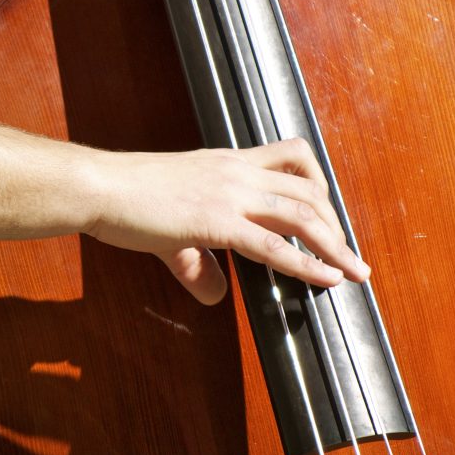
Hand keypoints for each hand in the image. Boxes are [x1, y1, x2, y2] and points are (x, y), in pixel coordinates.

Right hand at [84, 138, 370, 304]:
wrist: (100, 186)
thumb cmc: (128, 197)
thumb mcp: (173, 229)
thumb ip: (200, 263)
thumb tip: (217, 296)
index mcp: (230, 163)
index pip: (292, 158)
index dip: (320, 187)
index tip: (331, 217)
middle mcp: (237, 172)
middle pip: (309, 189)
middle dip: (336, 224)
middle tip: (347, 254)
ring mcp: (229, 194)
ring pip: (303, 214)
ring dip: (336, 245)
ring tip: (354, 270)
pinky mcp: (216, 221)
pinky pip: (273, 244)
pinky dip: (307, 263)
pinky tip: (326, 278)